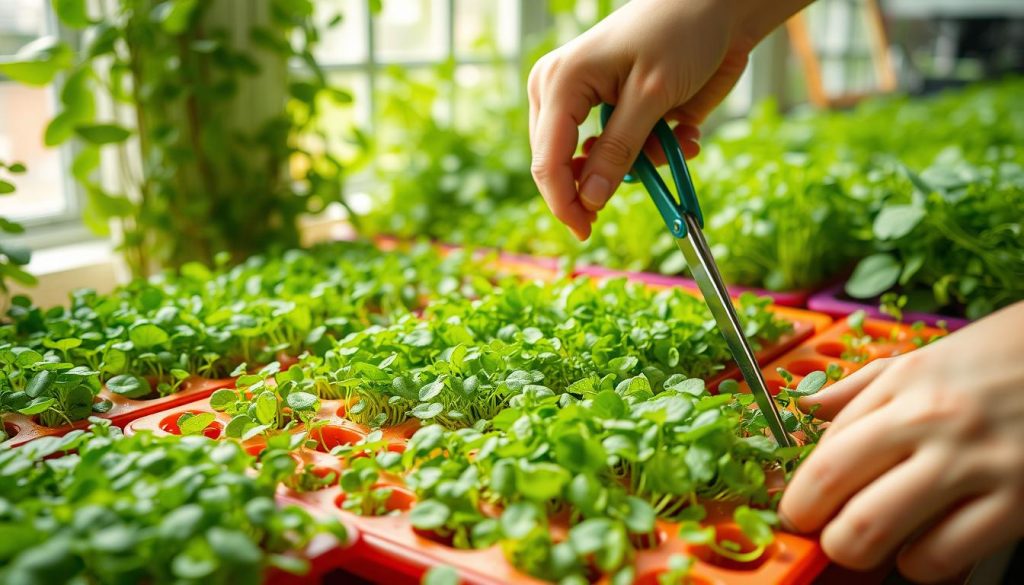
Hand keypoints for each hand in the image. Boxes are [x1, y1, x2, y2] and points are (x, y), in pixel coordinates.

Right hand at [527, 0, 810, 239]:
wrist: (720, 9)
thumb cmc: (681, 34)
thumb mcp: (652, 95)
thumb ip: (619, 150)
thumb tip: (589, 201)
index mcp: (560, 84)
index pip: (547, 160)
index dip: (563, 202)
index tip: (585, 232)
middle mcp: (564, 96)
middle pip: (564, 166)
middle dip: (605, 181)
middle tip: (644, 181)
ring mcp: (590, 106)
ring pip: (598, 165)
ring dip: (638, 166)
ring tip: (671, 144)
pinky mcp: (619, 113)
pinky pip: (625, 154)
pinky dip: (655, 154)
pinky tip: (683, 134)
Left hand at [779, 301, 1023, 582]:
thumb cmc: (1003, 360)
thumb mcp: (927, 359)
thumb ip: (863, 386)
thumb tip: (806, 408)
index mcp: (901, 385)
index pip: (824, 445)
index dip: (798, 487)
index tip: (795, 505)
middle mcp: (930, 420)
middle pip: (833, 485)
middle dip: (810, 522)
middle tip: (815, 531)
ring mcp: (973, 462)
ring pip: (874, 527)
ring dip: (854, 548)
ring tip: (862, 544)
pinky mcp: (1016, 503)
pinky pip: (940, 554)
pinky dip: (917, 564)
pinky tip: (922, 549)